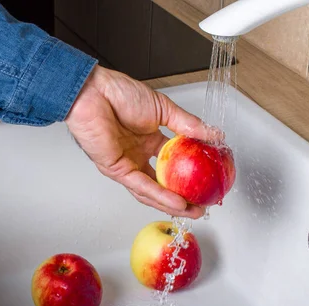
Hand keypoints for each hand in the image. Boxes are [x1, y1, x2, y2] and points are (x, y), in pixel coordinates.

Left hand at [65, 66, 217, 218]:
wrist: (95, 92)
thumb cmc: (119, 94)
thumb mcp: (164, 108)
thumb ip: (189, 125)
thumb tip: (213, 135)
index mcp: (149, 140)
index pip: (173, 164)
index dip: (190, 175)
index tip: (208, 182)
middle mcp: (138, 155)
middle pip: (162, 183)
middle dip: (183, 198)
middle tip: (202, 205)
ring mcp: (127, 163)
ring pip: (151, 191)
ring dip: (172, 204)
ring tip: (193, 211)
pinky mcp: (117, 169)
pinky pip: (141, 186)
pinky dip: (159, 195)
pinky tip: (176, 202)